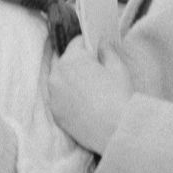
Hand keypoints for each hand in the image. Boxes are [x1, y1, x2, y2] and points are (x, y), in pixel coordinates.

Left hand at [45, 40, 132, 154]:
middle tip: (96, 75)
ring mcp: (53, 96)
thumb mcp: (117, 67)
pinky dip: (68, 99)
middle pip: (66, 62)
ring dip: (71, 82)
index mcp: (71, 60)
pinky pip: (59, 99)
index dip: (88, 46)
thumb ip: (107, 51)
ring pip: (60, 81)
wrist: (117, 129)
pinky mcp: (55, 113)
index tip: (96, 53)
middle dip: (78, 64)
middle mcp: (56, 76)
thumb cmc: (120, 95)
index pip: (76, 43)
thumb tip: (101, 44)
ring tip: (91, 91)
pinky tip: (85, 105)